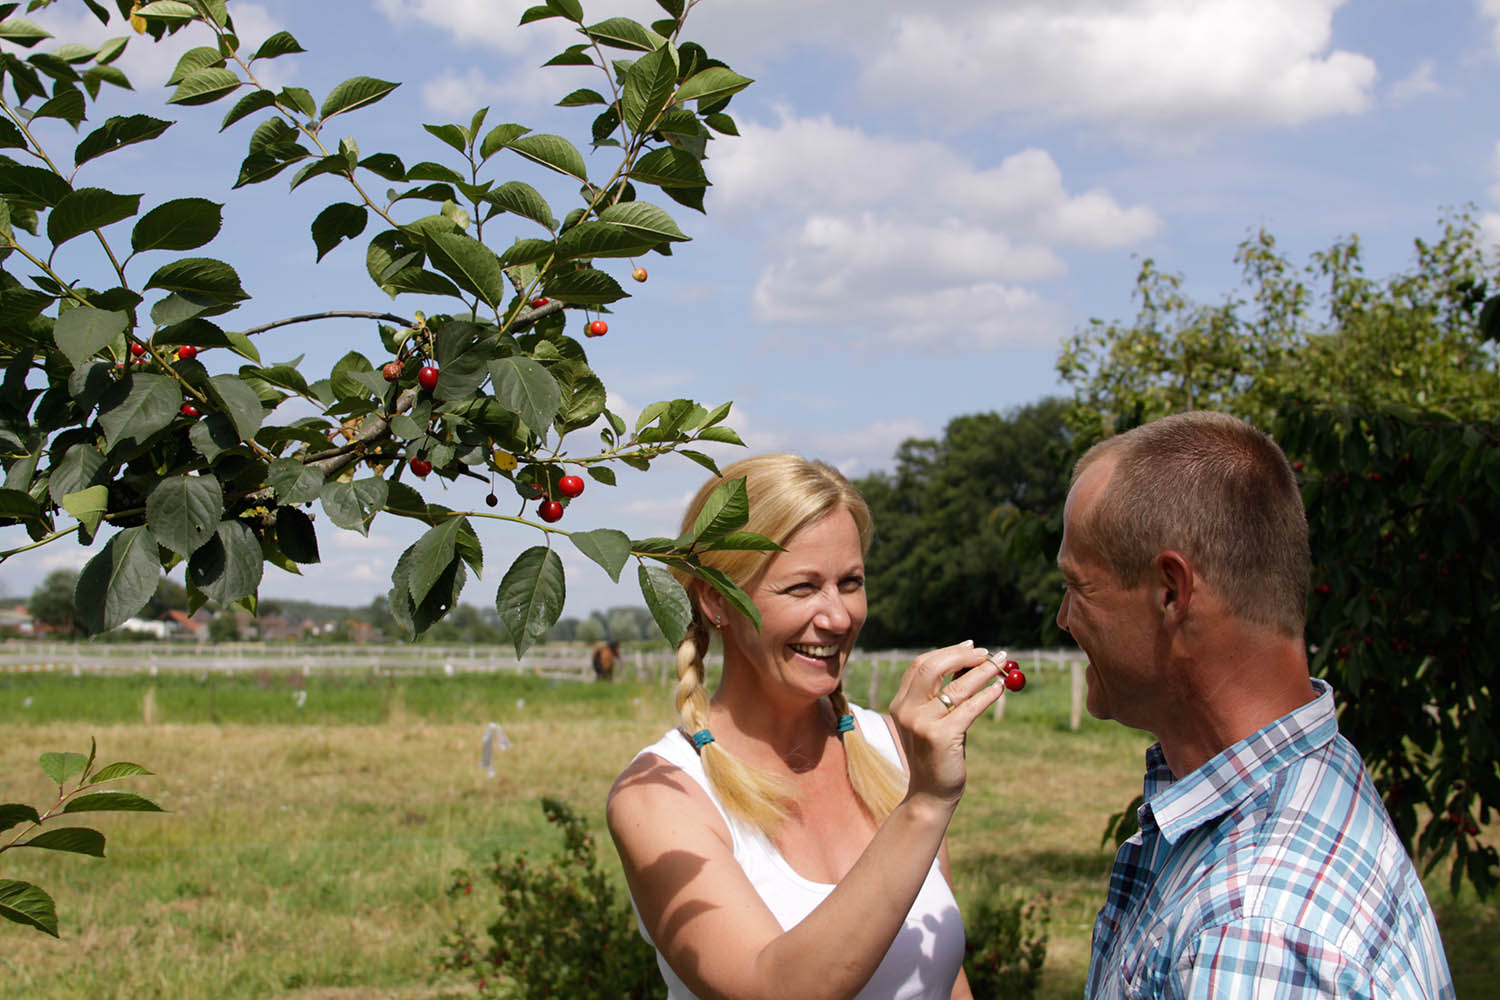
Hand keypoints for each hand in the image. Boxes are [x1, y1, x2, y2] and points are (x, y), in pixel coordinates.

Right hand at [887, 641, 1005, 806]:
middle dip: (962, 656)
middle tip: (987, 653)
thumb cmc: (937, 755)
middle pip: (932, 668)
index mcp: (900, 703)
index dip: (948, 652)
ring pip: (955, 686)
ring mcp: (921, 723)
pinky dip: (987, 695)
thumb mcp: (934, 721)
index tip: (972, 646)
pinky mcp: (941, 736)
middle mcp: (906, 710)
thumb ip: (944, 695)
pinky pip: (969, 708)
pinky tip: (999, 689)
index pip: (921, 665)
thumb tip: (972, 664)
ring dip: (982, 672)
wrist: (929, 794)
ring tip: (1001, 665)